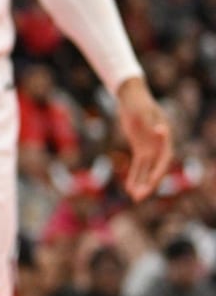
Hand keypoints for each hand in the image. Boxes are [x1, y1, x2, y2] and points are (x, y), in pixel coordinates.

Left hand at [115, 78, 172, 200]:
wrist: (131, 97)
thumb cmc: (138, 103)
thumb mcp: (143, 110)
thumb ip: (151, 120)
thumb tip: (161, 131)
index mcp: (165, 138)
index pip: (165, 158)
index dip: (159, 171)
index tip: (152, 181)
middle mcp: (160, 145)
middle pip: (156, 168)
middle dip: (149, 183)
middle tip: (139, 197)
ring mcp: (151, 148)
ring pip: (147, 170)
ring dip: (141, 183)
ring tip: (134, 198)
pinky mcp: (141, 148)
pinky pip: (138, 166)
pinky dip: (134, 176)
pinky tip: (129, 188)